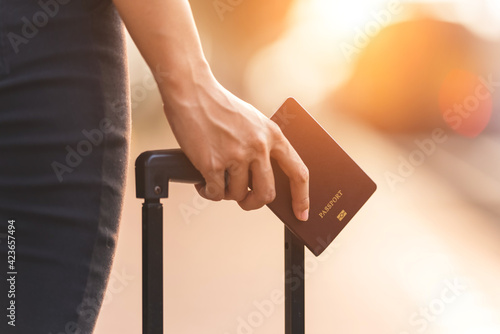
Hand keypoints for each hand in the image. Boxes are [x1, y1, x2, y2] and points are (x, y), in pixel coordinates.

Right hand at [162, 75, 309, 220]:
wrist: (191, 92)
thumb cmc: (220, 107)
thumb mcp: (252, 121)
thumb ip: (262, 145)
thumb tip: (262, 180)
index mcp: (273, 135)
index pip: (298, 172)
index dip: (302, 197)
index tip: (301, 214)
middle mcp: (258, 147)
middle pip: (267, 194)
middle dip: (254, 203)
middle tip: (244, 201)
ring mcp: (236, 156)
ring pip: (238, 195)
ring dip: (226, 194)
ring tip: (216, 180)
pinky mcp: (213, 164)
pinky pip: (216, 193)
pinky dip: (208, 192)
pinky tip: (203, 183)